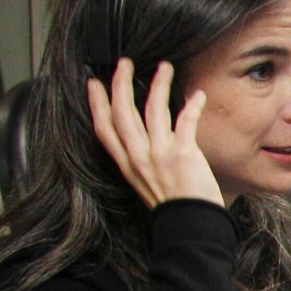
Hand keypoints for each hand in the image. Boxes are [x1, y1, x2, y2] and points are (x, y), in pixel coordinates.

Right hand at [86, 59, 221, 208]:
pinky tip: (197, 95)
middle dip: (121, 83)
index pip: (104, 128)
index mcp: (127, 164)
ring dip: (159, 84)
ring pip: (153, 110)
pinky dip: (192, 106)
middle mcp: (138, 157)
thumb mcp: (146, 184)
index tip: (94, 84)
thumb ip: (143, 162)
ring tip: (164, 67)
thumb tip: (148, 141)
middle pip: (122, 112)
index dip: (96, 104)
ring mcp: (160, 155)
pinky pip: (185, 122)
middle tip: (124, 63)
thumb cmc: (174, 209)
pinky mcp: (184, 155)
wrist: (190, 227)